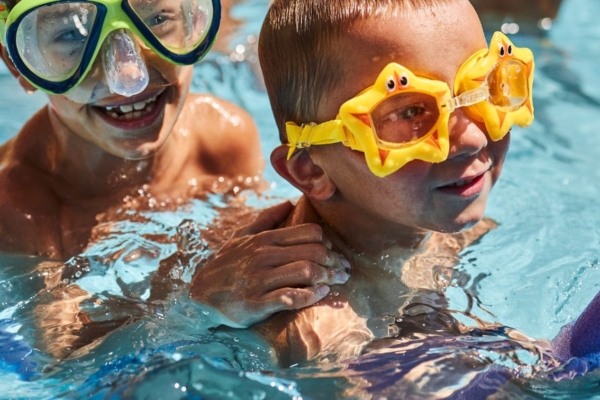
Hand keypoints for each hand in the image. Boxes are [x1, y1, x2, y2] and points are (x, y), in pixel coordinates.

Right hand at [190, 201, 349, 327]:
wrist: (200, 297)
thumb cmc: (225, 266)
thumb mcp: (240, 238)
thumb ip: (265, 219)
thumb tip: (288, 203)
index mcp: (264, 239)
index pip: (309, 233)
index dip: (327, 242)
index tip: (333, 251)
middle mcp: (263, 256)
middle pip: (313, 252)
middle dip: (334, 261)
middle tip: (344, 269)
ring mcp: (259, 280)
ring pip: (306, 272)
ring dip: (327, 278)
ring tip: (337, 282)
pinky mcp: (256, 303)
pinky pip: (290, 297)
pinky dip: (310, 296)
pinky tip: (320, 295)